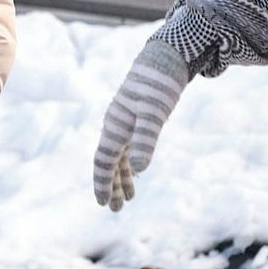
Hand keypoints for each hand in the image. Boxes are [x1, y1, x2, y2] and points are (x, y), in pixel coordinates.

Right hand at [91, 35, 191, 210]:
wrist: (164, 59)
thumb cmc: (158, 85)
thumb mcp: (154, 114)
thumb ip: (146, 141)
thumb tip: (140, 170)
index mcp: (115, 127)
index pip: (103, 161)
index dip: (102, 183)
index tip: (102, 203)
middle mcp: (116, 126)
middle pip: (110, 162)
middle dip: (112, 186)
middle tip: (115, 209)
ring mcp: (125, 122)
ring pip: (120, 156)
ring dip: (123, 177)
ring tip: (129, 198)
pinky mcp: (136, 117)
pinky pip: (128, 146)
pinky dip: (130, 162)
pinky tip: (136, 171)